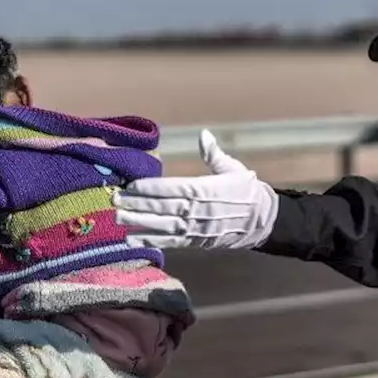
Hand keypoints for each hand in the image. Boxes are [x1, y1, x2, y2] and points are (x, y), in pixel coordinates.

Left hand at [113, 130, 279, 249]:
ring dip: (139, 222)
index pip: (173, 188)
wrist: (263, 221)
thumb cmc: (247, 190)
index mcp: (206, 189)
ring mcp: (196, 228)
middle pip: (163, 207)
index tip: (131, 185)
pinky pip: (170, 242)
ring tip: (117, 219)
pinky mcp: (196, 241)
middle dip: (138, 204)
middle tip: (114, 200)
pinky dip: (150, 241)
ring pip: (163, 225)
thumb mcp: (233, 168)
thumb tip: (203, 134)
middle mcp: (199, 210)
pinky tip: (131, 239)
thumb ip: (214, 154)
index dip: (151, 188)